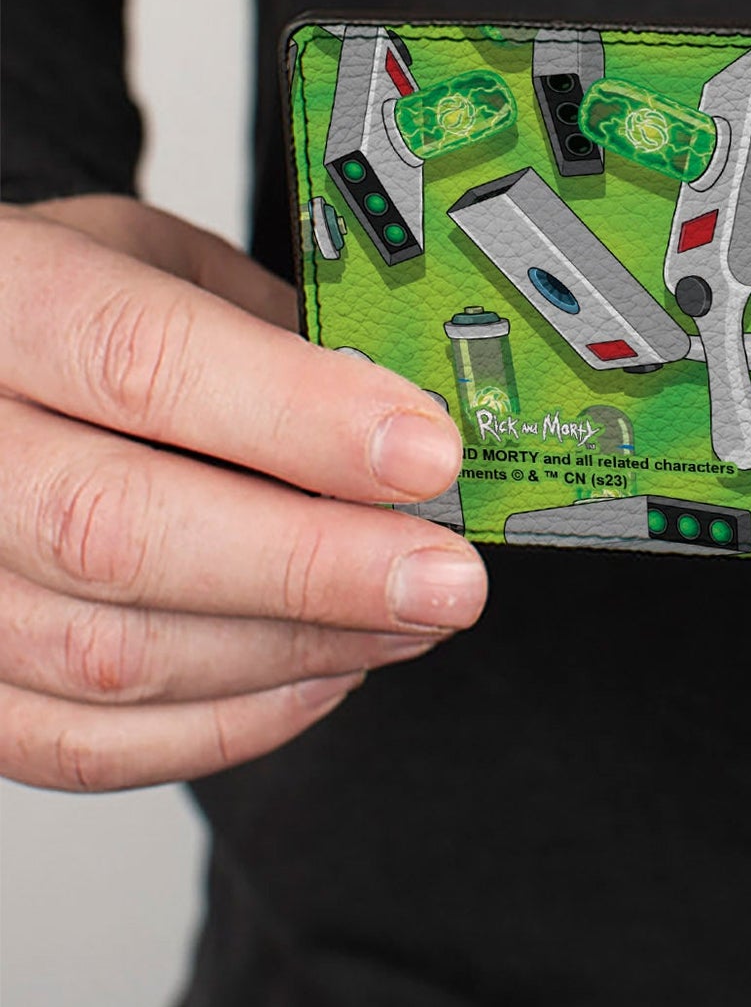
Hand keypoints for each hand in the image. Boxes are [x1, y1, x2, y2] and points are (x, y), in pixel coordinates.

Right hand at [0, 196, 484, 789]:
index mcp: (5, 302)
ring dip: (294, 650)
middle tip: (449, 577)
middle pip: (119, 532)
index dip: (300, 417)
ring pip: (107, 657)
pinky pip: (80, 743)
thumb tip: (409, 421)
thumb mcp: (162, 264)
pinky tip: (323, 671)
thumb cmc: (66, 307)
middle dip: (317, 565)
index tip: (427, 455)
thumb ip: (270, 334)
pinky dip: (225, 724)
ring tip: (412, 617)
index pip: (144, 363)